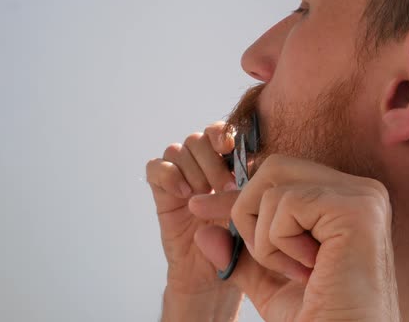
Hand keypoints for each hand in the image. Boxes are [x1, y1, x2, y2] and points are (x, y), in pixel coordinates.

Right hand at [146, 122, 239, 299]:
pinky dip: (169, 175)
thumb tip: (247, 165)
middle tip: (224, 187)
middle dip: (211, 161)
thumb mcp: (253, 214)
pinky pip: (156, 168)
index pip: (220, 133)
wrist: (212, 276)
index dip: (222, 134)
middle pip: (198, 139)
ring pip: (178, 150)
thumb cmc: (240, 246)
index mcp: (227, 166)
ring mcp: (181, 179)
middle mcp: (202, 168)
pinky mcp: (162, 193)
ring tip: (204, 195)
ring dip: (193, 170)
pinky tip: (184, 194)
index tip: (229, 148)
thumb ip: (251, 188)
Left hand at [190, 155, 400, 321]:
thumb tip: (202, 234)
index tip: (198, 209)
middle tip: (263, 256)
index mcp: (346, 203)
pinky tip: (307, 269)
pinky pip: (286, 204)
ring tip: (296, 271)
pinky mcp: (355, 209)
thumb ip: (241, 255)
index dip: (239, 195)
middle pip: (275, 168)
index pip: (282, 178)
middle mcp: (360, 192)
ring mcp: (361, 197)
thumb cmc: (317, 317)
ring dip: (265, 238)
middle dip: (248, 210)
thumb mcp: (270, 282)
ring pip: (274, 187)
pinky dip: (279, 242)